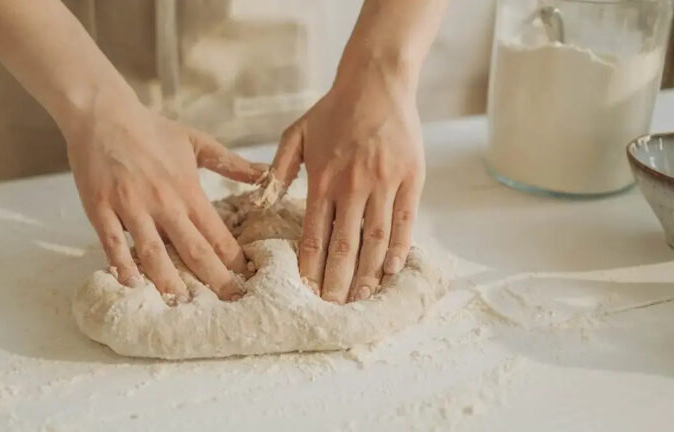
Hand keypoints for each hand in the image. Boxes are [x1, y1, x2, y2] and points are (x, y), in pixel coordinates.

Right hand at [65, 99, 264, 300]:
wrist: (103, 114)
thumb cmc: (152, 129)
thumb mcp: (197, 142)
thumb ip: (231, 163)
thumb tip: (266, 173)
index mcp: (188, 190)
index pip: (217, 233)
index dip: (234, 259)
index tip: (247, 279)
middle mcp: (163, 202)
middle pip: (193, 249)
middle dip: (214, 279)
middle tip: (229, 302)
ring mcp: (131, 207)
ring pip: (154, 252)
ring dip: (169, 281)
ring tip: (183, 304)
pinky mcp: (101, 208)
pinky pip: (112, 242)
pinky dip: (122, 265)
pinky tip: (132, 284)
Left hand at [269, 67, 424, 303]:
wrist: (376, 81)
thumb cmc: (333, 109)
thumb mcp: (296, 133)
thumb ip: (278, 169)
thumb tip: (261, 201)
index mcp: (322, 178)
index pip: (313, 234)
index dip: (310, 266)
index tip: (307, 292)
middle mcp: (352, 185)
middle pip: (344, 245)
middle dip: (338, 281)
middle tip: (333, 307)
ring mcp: (384, 182)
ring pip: (375, 238)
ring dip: (368, 272)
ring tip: (362, 298)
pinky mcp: (411, 177)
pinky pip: (405, 221)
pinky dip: (399, 248)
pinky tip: (391, 270)